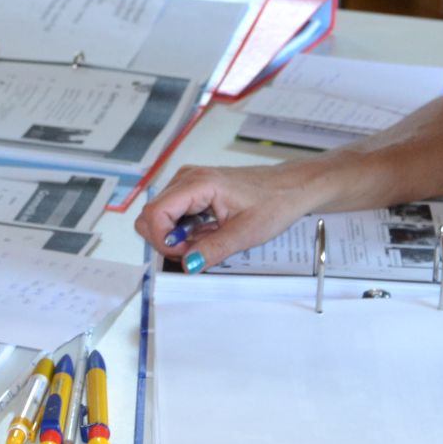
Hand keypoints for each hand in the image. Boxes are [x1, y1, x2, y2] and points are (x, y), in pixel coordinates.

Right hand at [134, 161, 316, 271]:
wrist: (290, 187)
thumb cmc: (273, 203)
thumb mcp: (246, 232)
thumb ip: (214, 249)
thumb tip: (188, 265)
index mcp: (198, 183)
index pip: (155, 213)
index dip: (163, 241)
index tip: (185, 255)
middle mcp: (187, 178)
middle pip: (151, 215)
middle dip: (167, 241)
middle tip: (197, 251)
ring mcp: (188, 182)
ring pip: (160, 215)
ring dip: (176, 237)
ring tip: (207, 240)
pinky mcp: (192, 189)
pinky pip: (173, 213)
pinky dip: (184, 230)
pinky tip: (207, 232)